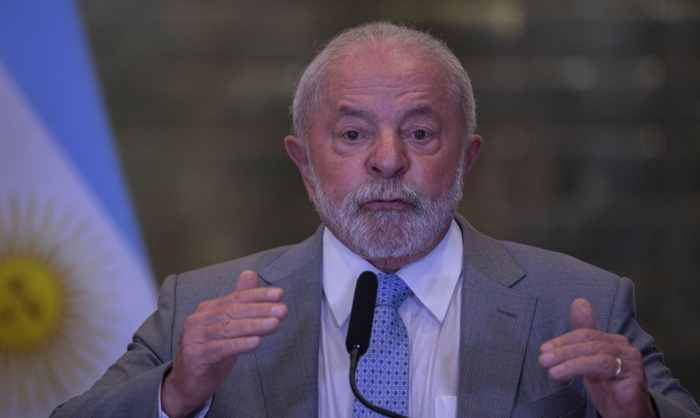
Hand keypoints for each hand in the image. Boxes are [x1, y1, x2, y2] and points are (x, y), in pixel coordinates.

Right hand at [161, 270, 287, 417]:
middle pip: (233, 311)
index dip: (258, 295)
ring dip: (254, 325)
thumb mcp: (227, 327)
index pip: (236, 298)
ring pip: (228, 328)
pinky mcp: (194, 356)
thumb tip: (250, 274)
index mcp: (207, 310)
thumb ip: (239, 303)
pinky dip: (239, 344)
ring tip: (275, 324)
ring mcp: (194, 338)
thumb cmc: (209, 354)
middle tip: (282, 310)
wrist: (185, 384)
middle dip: (260, 309)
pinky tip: (256, 342)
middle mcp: (198, 320)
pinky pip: (220, 348)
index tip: (279, 294)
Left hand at [539, 298, 655, 417]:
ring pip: (597, 356)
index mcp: (614, 342)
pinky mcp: (634, 381)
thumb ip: (582, 336)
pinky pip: (606, 371)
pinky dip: (582, 370)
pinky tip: (565, 375)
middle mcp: (626, 350)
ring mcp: (632, 365)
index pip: (586, 334)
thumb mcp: (589, 361)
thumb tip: (579, 303)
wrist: (629, 415)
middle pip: (590, 343)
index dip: (563, 341)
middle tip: (544, 360)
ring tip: (551, 371)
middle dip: (563, 351)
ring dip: (570, 363)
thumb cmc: (609, 387)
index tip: (544, 349)